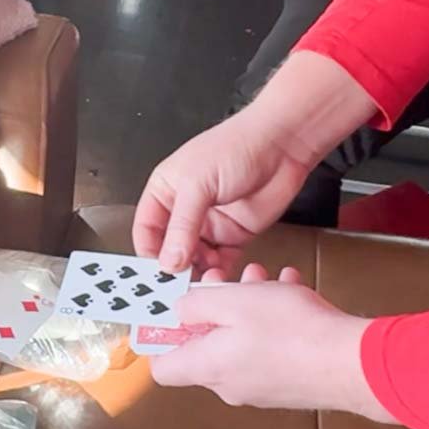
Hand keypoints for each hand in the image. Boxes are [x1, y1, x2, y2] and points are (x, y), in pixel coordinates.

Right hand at [134, 53, 377, 271]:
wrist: (282, 145)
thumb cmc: (236, 145)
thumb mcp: (198, 184)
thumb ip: (182, 225)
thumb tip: (168, 260)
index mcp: (166, 190)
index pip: (147, 230)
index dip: (149, 252)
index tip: (155, 273)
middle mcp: (185, 209)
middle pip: (169, 248)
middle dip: (172, 266)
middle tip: (178, 284)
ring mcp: (210, 223)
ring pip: (194, 258)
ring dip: (197, 271)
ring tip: (202, 279)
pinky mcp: (234, 234)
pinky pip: (221, 261)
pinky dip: (219, 271)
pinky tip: (221, 274)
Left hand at [147, 264, 392, 420]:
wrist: (352, 363)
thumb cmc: (289, 330)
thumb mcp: (233, 301)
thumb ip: (196, 304)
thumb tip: (179, 311)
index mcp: (208, 368)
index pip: (163, 369)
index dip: (162, 338)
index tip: (173, 309)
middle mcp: (230, 385)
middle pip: (205, 345)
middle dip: (215, 307)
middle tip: (228, 279)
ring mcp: (261, 387)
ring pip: (240, 341)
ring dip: (248, 306)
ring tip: (264, 278)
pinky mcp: (289, 383)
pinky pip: (269, 348)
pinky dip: (273, 319)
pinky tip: (290, 290)